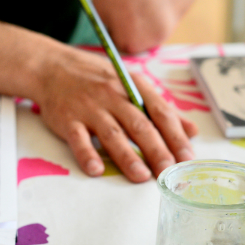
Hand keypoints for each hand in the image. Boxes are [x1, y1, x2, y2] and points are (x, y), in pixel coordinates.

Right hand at [35, 47, 197, 182]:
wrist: (52, 67)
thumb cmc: (96, 79)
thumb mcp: (132, 84)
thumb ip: (161, 109)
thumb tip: (192, 131)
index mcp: (133, 86)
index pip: (160, 112)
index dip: (176, 136)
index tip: (187, 158)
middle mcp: (113, 96)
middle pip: (140, 125)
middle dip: (157, 150)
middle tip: (168, 172)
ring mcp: (89, 108)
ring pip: (113, 134)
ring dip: (128, 157)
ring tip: (141, 177)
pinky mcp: (67, 119)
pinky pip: (78, 140)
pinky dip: (86, 155)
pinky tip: (96, 170)